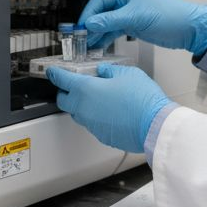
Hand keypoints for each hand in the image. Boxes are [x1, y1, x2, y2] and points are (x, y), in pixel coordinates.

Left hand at [47, 63, 171, 153]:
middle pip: (63, 101)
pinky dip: (95, 116)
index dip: (55, 74)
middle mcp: (83, 108)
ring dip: (80, 105)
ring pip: (77, 113)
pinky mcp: (100, 135)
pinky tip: (108, 111)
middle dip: (64, 92)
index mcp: (85, 90)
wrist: (154, 126)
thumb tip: (103, 71)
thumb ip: (110, 71)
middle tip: (72, 86)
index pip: (61, 80)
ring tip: (95, 97)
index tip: (52, 72)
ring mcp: (91, 124)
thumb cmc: (142, 100)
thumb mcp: (127, 73)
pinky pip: (92, 124)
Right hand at [78, 0, 206, 54]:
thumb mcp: (136, 17)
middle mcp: (126, 0)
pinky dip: (107, 38)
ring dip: (98, 34)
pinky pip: (115, 31)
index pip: (100, 0)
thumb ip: (111, 21)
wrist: (189, 28)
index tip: (81, 26)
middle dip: (91, 25)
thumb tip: (91, 23)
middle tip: (81, 38)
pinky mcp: (134, 25)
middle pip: (102, 12)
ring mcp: (130, 13)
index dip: (89, 13)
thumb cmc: (170, 14)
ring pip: (107, 23)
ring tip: (87, 45)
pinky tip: (99, 46)